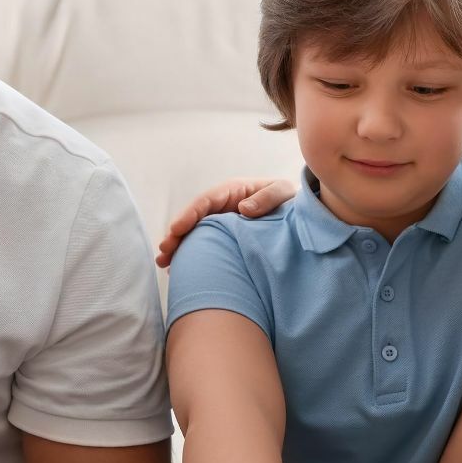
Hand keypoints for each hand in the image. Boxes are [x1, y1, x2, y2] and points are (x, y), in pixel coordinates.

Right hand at [155, 178, 296, 267]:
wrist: (298, 214)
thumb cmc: (288, 200)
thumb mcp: (282, 192)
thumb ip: (267, 198)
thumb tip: (243, 209)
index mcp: (232, 192)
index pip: (205, 202)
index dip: (189, 215)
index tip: (176, 229)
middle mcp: (221, 206)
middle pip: (193, 219)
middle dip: (176, 234)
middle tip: (164, 252)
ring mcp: (220, 222)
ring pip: (194, 233)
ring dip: (178, 247)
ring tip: (164, 264)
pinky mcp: (222, 237)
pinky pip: (203, 244)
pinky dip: (191, 255)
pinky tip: (180, 270)